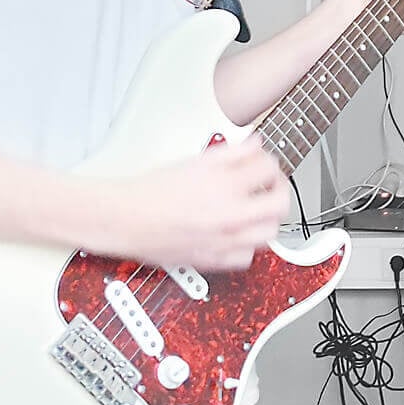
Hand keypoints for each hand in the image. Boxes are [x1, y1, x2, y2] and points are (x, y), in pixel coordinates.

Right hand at [96, 135, 288, 270]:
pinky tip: (238, 234)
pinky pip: (246, 257)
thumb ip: (232, 152)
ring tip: (257, 209)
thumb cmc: (151, 190)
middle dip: (280, 190)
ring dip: (268, 218)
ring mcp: (224, 240)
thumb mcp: (195, 161)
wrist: (123, 218)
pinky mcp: (213, 260)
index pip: (269, 168)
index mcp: (224, 185)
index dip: (270, 162)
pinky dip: (247, 246)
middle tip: (270, 186)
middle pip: (280, 204)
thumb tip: (255, 144)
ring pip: (269, 233)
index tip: (264, 164)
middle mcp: (229, 215)